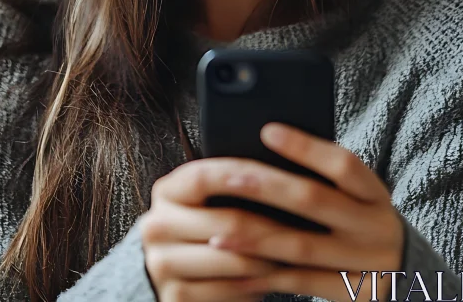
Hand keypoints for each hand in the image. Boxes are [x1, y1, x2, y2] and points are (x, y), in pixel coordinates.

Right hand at [140, 158, 291, 301]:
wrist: (170, 276)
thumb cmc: (202, 231)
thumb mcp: (204, 203)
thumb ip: (228, 187)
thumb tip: (281, 174)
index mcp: (166, 192)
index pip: (204, 176)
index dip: (241, 174)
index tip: (277, 175)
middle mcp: (156, 225)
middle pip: (226, 221)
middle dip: (272, 226)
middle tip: (306, 228)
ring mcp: (161, 264)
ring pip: (233, 260)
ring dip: (270, 260)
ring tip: (295, 256)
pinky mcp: (174, 297)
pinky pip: (228, 290)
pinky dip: (255, 287)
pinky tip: (270, 280)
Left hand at [183, 122, 404, 301]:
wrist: (411, 276)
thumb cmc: (364, 223)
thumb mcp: (360, 198)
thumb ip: (326, 179)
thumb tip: (268, 146)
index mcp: (374, 194)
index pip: (343, 164)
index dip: (305, 147)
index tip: (267, 130)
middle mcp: (374, 226)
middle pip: (314, 201)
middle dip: (266, 187)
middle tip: (228, 176)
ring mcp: (366, 263)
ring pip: (302, 247)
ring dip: (256, 238)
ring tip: (217, 233)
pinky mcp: (354, 295)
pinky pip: (303, 283)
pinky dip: (268, 277)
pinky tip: (238, 272)